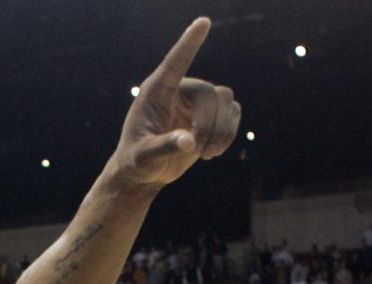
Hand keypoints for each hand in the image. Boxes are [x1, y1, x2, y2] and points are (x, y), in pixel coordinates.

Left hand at [112, 18, 239, 188]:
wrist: (145, 173)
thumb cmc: (138, 162)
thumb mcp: (145, 157)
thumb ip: (164, 147)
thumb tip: (189, 142)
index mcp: (157, 91)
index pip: (175, 62)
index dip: (189, 43)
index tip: (203, 22)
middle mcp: (178, 90)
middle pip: (210, 93)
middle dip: (209, 126)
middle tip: (198, 152)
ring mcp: (195, 102)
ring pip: (226, 101)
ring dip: (222, 131)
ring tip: (206, 155)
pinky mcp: (209, 116)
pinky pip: (233, 113)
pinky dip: (229, 133)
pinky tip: (213, 152)